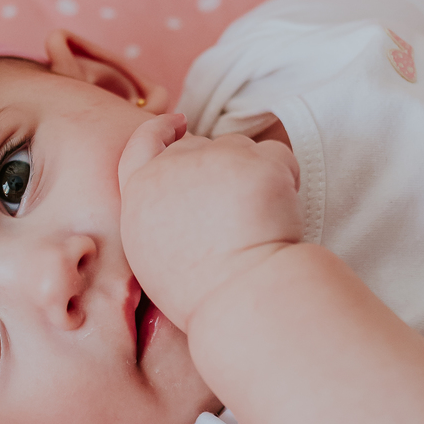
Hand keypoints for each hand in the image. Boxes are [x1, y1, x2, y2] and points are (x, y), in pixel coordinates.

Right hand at [117, 113, 302, 332]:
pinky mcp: (257, 163)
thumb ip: (154, 213)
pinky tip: (278, 213)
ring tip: (254, 221)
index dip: (161, 129)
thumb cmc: (199, 293)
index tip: (177, 122)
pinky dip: (283, 177)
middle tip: (233, 209)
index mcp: (140, 192)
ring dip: (249, 171)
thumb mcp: (150, 255)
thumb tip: (177, 194)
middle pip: (198, 146)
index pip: (143, 142)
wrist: (241, 301)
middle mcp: (173, 167)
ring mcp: (216, 160)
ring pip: (238, 147)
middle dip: (216, 167)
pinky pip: (277, 156)